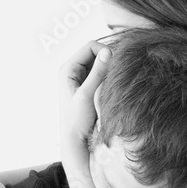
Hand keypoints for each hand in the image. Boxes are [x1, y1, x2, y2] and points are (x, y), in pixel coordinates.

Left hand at [58, 41, 110, 161]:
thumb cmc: (76, 121)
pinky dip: (108, 76)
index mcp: (67, 69)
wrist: (74, 141)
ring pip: (99, 63)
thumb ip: (97, 73)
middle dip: (108, 59)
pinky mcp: (87, 86)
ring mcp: (80, 78)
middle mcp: (72, 70)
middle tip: (118, 73)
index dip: (105, 50)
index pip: (90, 46)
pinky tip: (113, 86)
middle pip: (95, 53)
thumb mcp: (87, 95)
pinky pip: (101, 73)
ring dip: (109, 68)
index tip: (117, 63)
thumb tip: (108, 52)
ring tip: (115, 81)